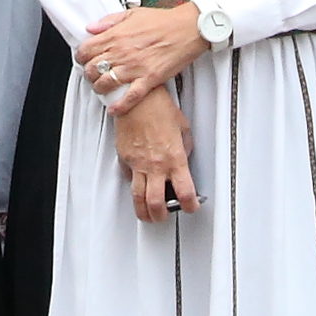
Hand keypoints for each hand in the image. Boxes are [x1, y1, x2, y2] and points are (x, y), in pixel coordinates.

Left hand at [82, 3, 208, 109]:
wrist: (188, 29)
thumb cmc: (163, 21)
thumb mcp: (132, 14)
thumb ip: (109, 21)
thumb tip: (91, 28)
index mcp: (116, 35)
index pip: (86, 50)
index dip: (81, 57)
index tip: (83, 59)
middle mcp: (122, 52)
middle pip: (92, 69)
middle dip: (88, 74)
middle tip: (91, 75)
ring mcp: (135, 67)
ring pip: (106, 84)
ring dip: (99, 88)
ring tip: (101, 88)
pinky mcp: (149, 79)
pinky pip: (130, 97)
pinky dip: (119, 106)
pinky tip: (113, 109)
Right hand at [114, 87, 200, 219]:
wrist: (135, 98)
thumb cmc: (159, 108)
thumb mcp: (183, 127)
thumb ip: (184, 147)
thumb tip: (183, 158)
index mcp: (175, 158)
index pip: (185, 192)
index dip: (190, 205)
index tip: (191, 207)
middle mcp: (155, 165)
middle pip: (156, 203)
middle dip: (161, 216)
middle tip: (164, 216)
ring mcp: (138, 164)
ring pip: (138, 197)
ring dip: (143, 211)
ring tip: (147, 215)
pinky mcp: (124, 158)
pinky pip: (129, 177)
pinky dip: (133, 184)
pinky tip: (138, 183)